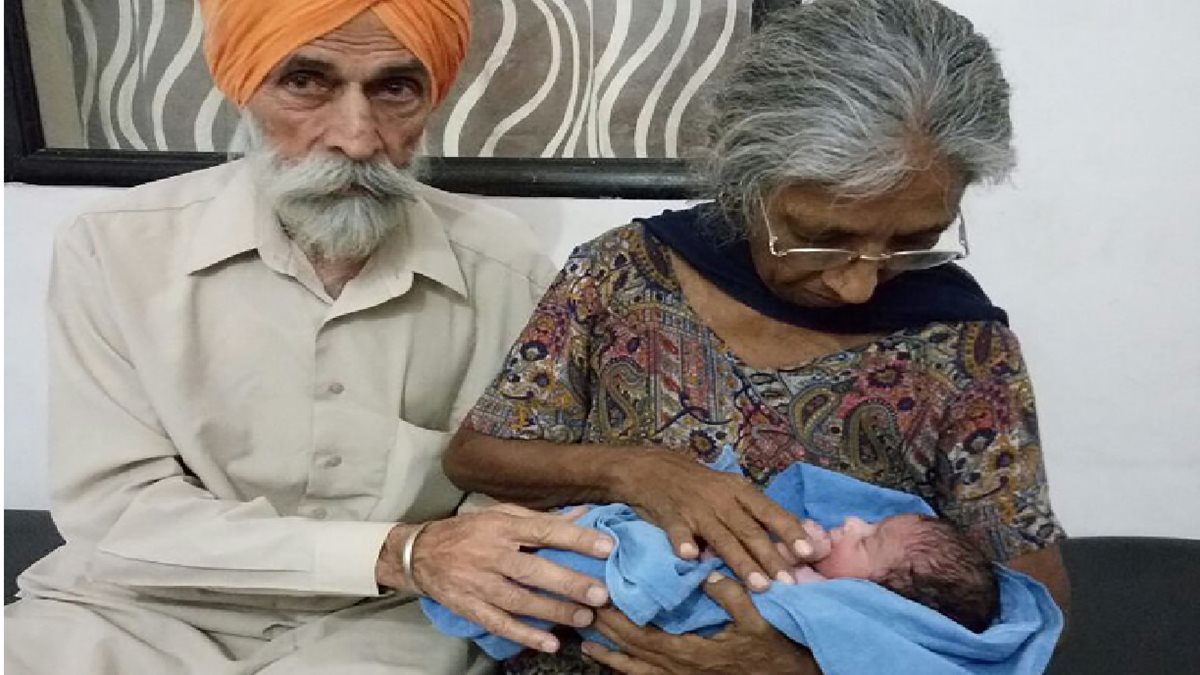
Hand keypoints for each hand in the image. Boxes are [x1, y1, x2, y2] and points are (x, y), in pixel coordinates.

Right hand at [376, 504, 612, 653]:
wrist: (419, 554)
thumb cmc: (469, 531)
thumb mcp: (501, 515)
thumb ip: (540, 518)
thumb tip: (582, 514)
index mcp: (502, 527)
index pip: (544, 530)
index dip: (576, 538)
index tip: (607, 546)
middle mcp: (491, 554)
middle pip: (533, 569)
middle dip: (568, 582)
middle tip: (601, 593)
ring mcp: (479, 583)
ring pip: (519, 600)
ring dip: (553, 611)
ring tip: (584, 618)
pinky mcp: (470, 607)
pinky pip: (500, 623)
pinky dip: (525, 634)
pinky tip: (549, 643)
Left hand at [581, 572, 818, 673]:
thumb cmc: (776, 650)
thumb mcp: (758, 620)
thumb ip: (733, 596)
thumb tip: (707, 571)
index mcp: (691, 654)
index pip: (642, 636)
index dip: (618, 621)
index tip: (600, 600)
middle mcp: (680, 672)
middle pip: (632, 653)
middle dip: (605, 634)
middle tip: (582, 612)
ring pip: (636, 672)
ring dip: (610, 656)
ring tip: (586, 643)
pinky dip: (628, 670)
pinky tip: (617, 662)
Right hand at [613, 450, 815, 589]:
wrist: (654, 469)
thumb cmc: (700, 486)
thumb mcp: (730, 490)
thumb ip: (753, 514)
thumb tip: (787, 538)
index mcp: (740, 491)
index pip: (770, 512)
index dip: (790, 531)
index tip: (809, 552)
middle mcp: (721, 499)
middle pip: (750, 531)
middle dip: (771, 558)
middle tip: (789, 583)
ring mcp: (696, 508)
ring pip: (723, 538)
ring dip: (742, 562)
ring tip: (759, 586)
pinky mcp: (671, 517)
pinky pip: (678, 532)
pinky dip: (684, 544)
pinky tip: (690, 558)